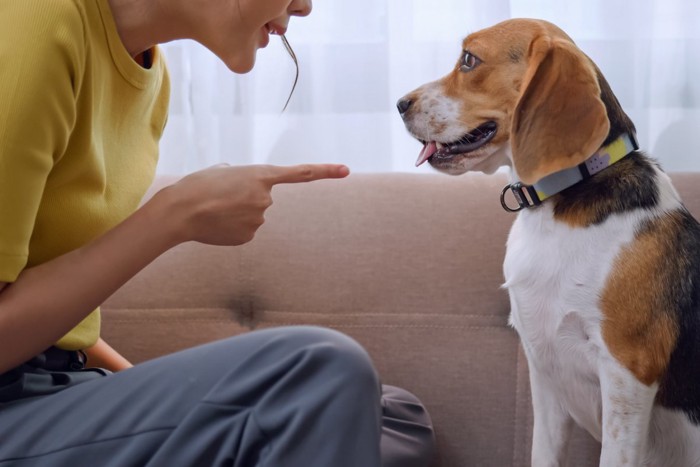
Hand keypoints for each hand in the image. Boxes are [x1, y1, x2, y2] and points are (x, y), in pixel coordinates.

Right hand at [155, 164, 349, 245]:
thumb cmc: (197, 185)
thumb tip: (241, 184)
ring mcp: (259, 220)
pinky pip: (245, 230)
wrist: (180, 211)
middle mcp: (266, 199)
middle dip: (245, 198)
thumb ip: (240, 175)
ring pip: (252, 216)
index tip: (346, 170)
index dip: (325, 171)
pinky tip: (217, 224)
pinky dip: (233, 227)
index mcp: (261, 175)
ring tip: (215, 209)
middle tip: (221, 196)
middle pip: (262, 199)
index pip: (300, 173)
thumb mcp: (222, 170)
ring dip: (237, 213)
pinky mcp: (249, 236)